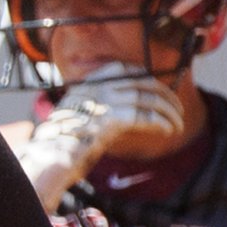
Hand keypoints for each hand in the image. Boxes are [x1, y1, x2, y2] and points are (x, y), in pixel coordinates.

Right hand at [14, 62, 184, 210]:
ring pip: (149, 99)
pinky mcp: (111, 119)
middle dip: (166, 95)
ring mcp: (104, 101)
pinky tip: (169, 130)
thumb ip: (99, 103)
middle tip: (177, 109)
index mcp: (90, 80)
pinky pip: (145, 116)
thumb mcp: (79, 113)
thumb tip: (123, 106)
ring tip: (177, 123)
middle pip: (144, 83)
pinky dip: (161, 123)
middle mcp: (98, 86)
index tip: (161, 91)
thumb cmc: (61, 142)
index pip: (129, 70)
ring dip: (168, 112)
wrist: (48, 157)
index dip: (150, 79)